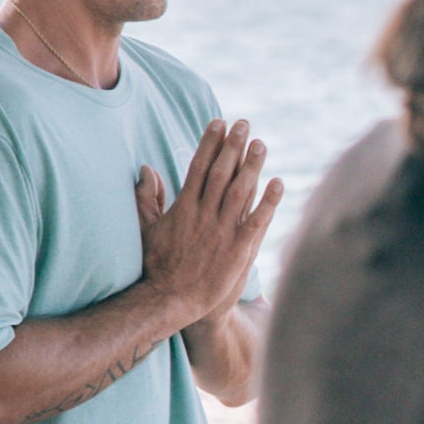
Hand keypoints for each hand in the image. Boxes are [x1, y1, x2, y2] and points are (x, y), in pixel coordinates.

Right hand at [133, 119, 281, 327]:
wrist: (171, 300)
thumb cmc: (157, 266)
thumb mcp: (146, 228)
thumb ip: (147, 197)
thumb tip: (145, 169)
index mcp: (183, 206)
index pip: (199, 166)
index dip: (210, 143)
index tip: (219, 123)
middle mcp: (204, 214)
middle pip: (221, 172)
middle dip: (232, 146)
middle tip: (243, 123)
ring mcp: (222, 231)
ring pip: (240, 191)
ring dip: (251, 166)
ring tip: (260, 144)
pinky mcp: (239, 249)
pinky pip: (257, 220)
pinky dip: (269, 201)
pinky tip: (278, 182)